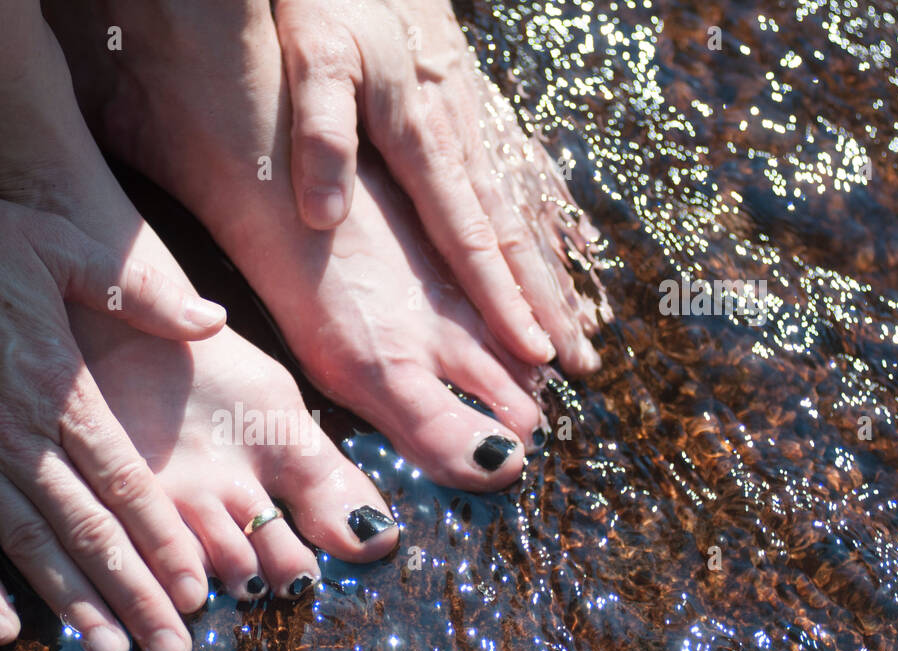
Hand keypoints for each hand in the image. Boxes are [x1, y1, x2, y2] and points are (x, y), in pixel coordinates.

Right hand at [0, 178, 222, 650]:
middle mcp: (14, 434)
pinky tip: (1, 632)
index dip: (163, 539)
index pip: (126, 480)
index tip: (196, 588)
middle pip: (87, 529)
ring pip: (27, 546)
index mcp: (59, 387)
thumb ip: (138, 292)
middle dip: (135, 594)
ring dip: (70, 604)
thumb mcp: (55, 242)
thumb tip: (215, 320)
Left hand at [274, 0, 605, 373]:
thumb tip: (324, 217)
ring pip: (528, 210)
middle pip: (514, 236)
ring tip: (586, 327)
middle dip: (547, 305)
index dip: (500, 299)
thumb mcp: (311, 59)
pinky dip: (553, 214)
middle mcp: (466, 136)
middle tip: (580, 366)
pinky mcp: (477, 106)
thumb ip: (321, 135)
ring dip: (556, 273)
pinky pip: (526, 171)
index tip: (531, 352)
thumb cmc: (329, 1)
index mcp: (426, 136)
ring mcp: (479, 121)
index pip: (469, 237)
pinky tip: (574, 243)